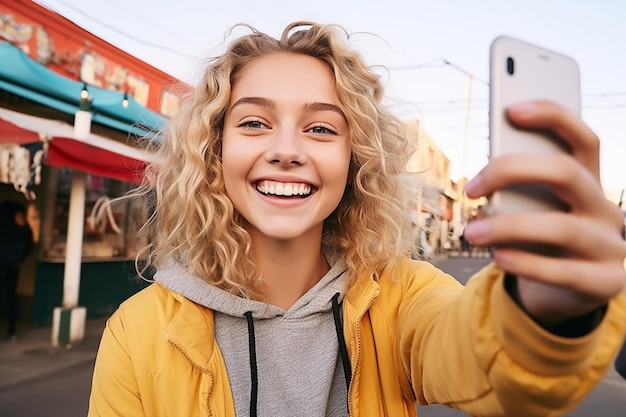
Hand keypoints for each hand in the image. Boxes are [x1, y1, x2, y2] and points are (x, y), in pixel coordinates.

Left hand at [463, 100, 625, 323]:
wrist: (563, 296)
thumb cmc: (539, 244)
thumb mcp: (532, 214)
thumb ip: (520, 193)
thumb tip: (484, 181)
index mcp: (589, 183)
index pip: (584, 139)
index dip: (553, 117)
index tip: (511, 110)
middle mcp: (605, 209)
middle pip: (566, 172)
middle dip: (511, 170)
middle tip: (470, 188)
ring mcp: (611, 246)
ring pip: (562, 227)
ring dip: (508, 227)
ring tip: (472, 233)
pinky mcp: (606, 282)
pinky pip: (565, 272)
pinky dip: (525, 263)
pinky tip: (499, 258)